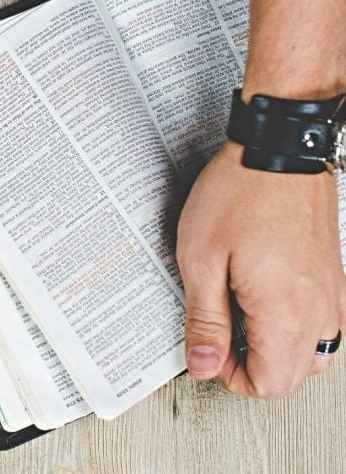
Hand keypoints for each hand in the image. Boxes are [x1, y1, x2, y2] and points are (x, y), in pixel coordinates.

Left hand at [177, 140, 344, 397]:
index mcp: (286, 312)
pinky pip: (323, 324)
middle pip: (294, 376)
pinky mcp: (334, 277)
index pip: (270, 384)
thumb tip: (204, 365)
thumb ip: (205, 320)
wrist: (278, 148)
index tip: (208, 348)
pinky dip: (294, 326)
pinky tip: (261, 296)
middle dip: (252, 366)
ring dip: (275, 348)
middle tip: (219, 331)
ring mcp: (333, 294)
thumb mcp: (201, 258)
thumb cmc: (239, 192)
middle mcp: (320, 309)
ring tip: (238, 312)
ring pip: (313, 354)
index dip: (231, 376)